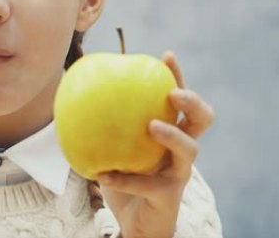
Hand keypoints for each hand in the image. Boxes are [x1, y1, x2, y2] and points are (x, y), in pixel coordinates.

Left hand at [97, 51, 213, 237]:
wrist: (135, 224)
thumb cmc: (126, 180)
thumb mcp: (114, 148)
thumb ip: (103, 125)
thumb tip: (75, 91)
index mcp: (171, 132)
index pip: (180, 99)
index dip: (177, 77)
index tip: (166, 57)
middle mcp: (182, 150)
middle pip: (202, 119)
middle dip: (192, 101)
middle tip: (172, 93)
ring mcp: (179, 173)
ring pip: (190, 149)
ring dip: (172, 135)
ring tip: (151, 126)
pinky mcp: (169, 197)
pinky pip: (148, 185)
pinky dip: (124, 179)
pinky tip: (102, 175)